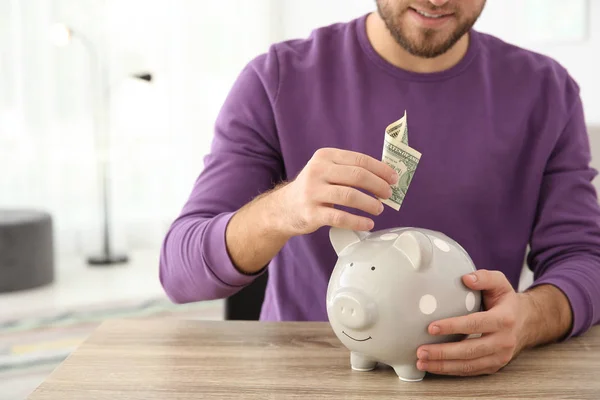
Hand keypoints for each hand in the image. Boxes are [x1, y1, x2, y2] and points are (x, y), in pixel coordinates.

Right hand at [276, 148, 397, 235]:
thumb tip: (385, 177)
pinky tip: (368, 223)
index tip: (394, 178)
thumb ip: (350, 170)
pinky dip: (357, 221)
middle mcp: (317, 171)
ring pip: (350, 196)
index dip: (380, 169)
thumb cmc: (314, 188)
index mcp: (325, 156)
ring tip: (379, 209)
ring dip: (370, 203)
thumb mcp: (326, 171)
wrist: (285, 208)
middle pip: (356, 176)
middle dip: (378, 185)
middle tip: (388, 194)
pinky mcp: (312, 213)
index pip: (359, 159)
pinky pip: (340, 217)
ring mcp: (313, 192)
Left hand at [415, 269, 532, 375]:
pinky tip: (434, 367)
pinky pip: (470, 371)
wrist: (527, 322)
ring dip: (443, 366)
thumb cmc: (506, 301)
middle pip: (470, 350)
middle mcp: (503, 341)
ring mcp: (500, 357)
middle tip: (421, 351)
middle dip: (443, 352)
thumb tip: (466, 278)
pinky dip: (451, 370)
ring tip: (422, 361)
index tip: (431, 328)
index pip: (475, 324)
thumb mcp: (500, 283)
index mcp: (504, 319)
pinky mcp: (494, 366)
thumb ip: (484, 277)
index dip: (453, 326)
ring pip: (469, 365)